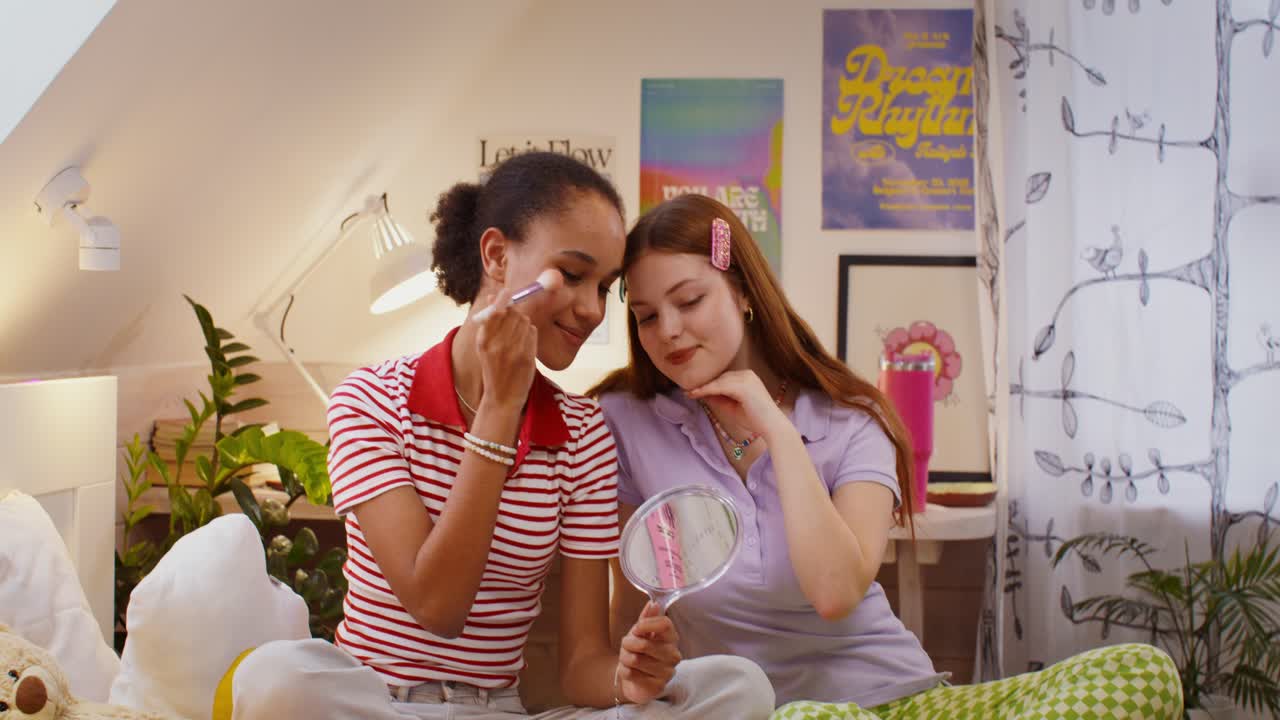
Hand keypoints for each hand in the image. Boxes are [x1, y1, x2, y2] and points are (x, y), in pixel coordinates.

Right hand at [472, 288, 536, 409]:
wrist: (502, 398)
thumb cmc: (494, 369)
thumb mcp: (485, 347)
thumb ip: (489, 324)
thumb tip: (493, 296)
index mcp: (483, 341)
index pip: (494, 311)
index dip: (501, 299)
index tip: (506, 291)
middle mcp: (497, 345)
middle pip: (512, 313)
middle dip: (515, 312)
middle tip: (514, 320)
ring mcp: (513, 351)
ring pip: (524, 321)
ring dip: (523, 323)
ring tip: (518, 337)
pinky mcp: (527, 357)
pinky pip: (532, 332)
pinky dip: (531, 333)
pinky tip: (525, 344)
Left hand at [617, 602, 680, 704]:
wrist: (633, 678)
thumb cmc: (639, 652)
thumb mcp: (640, 632)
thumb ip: (646, 618)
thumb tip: (653, 603)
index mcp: (672, 638)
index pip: (665, 624)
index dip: (646, 624)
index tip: (636, 628)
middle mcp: (674, 655)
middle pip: (645, 644)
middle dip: (628, 644)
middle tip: (626, 645)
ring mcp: (667, 672)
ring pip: (635, 660)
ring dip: (624, 658)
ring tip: (626, 658)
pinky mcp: (657, 687)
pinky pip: (631, 674)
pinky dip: (623, 671)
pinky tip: (629, 671)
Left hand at [688, 370, 789, 440]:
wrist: (772, 427)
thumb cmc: (756, 419)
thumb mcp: (733, 407)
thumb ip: (720, 399)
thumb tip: (704, 394)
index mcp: (748, 377)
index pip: (724, 379)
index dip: (710, 384)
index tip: (695, 390)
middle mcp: (747, 374)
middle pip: (720, 378)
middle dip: (704, 384)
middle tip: (688, 390)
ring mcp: (745, 379)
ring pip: (718, 382)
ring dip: (703, 387)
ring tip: (689, 393)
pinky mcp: (742, 386)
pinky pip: (719, 387)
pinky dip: (706, 390)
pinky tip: (696, 394)